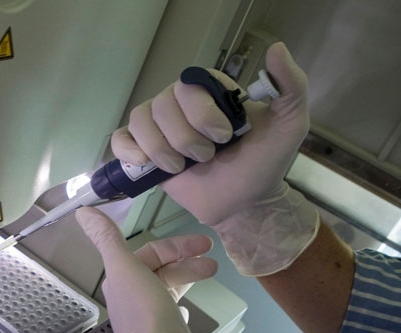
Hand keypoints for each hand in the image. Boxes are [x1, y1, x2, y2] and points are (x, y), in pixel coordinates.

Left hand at [76, 206, 216, 332]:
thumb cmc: (143, 311)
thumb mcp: (124, 268)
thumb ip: (107, 238)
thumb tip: (83, 211)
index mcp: (121, 279)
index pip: (150, 253)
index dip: (176, 246)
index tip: (204, 244)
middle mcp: (132, 295)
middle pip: (162, 268)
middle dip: (187, 260)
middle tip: (213, 262)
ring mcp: (149, 313)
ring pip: (169, 285)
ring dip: (189, 275)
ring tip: (211, 272)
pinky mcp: (164, 330)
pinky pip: (172, 308)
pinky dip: (181, 300)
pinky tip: (189, 305)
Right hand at [110, 42, 308, 225]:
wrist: (243, 204)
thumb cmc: (263, 164)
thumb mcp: (289, 124)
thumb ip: (290, 86)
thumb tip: (276, 48)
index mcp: (209, 92)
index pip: (189, 84)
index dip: (201, 111)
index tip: (224, 137)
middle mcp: (179, 104)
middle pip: (162, 103)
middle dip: (185, 136)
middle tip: (208, 157)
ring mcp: (158, 127)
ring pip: (141, 120)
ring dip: (161, 148)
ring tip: (182, 167)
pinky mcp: (142, 152)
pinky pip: (121, 138)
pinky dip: (129, 150)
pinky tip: (146, 163)